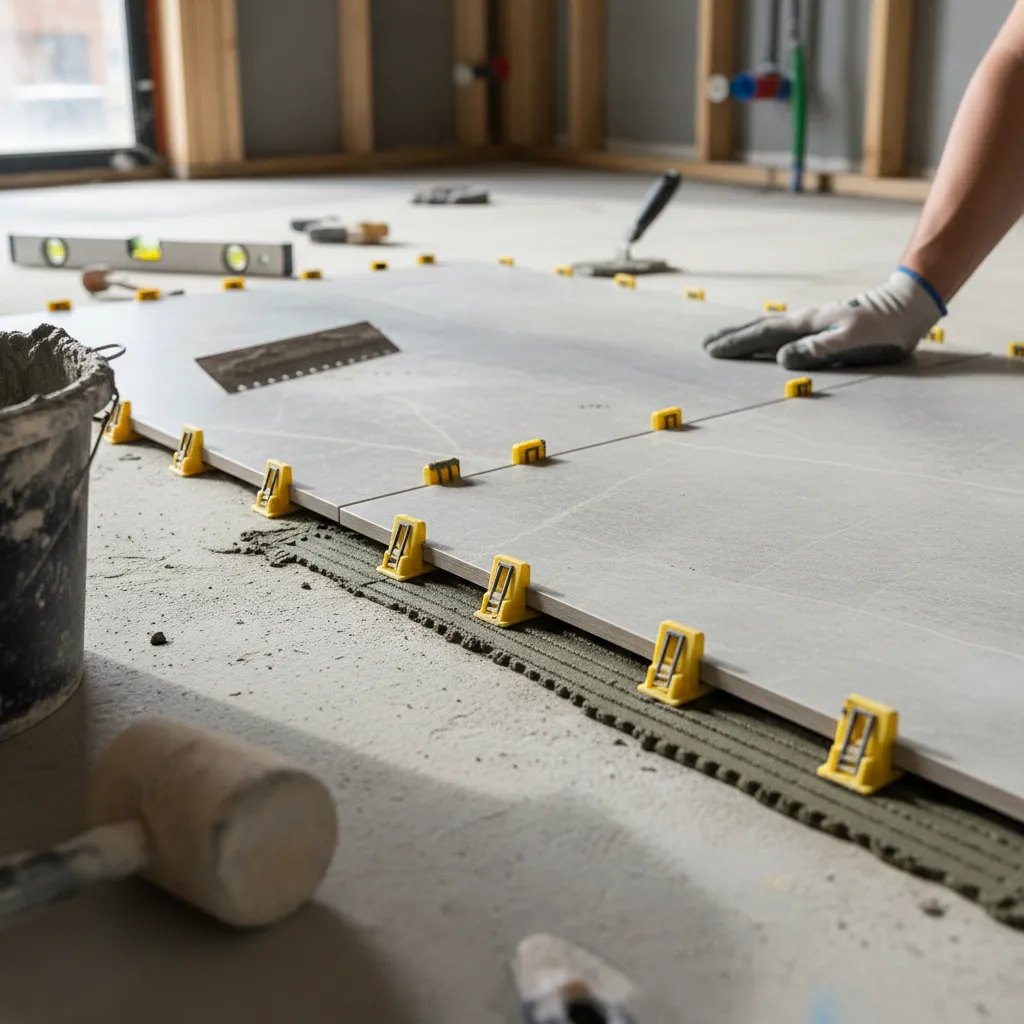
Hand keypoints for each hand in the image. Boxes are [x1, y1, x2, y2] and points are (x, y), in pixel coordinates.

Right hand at [702, 270, 944, 370]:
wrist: (909, 305)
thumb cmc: (885, 329)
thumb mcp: (852, 342)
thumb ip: (817, 351)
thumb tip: (781, 360)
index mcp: (808, 325)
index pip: (763, 334)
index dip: (736, 343)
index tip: (711, 350)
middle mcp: (806, 321)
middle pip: (761, 328)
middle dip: (733, 337)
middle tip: (707, 344)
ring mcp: (815, 322)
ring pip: (772, 329)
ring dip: (747, 335)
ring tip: (729, 341)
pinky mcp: (825, 326)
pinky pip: (786, 332)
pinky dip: (768, 336)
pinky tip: (770, 341)